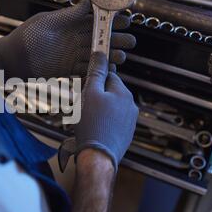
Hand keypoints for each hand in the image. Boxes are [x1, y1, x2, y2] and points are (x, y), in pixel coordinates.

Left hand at [0, 0, 135, 79]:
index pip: (95, 22)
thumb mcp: (49, 22)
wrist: (13, 59)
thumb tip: (89, 1)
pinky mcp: (67, 71)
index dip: (110, 22)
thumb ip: (70, 15)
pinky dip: (97, 71)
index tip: (125, 21)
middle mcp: (74, 41)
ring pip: (95, 56)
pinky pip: (85, 71)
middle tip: (129, 42)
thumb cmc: (28, 37)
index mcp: (70, 26)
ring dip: (109, 57)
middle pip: (98, 40)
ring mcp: (71, 56)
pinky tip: (108, 72)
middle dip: (115, 41)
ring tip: (121, 57)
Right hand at [74, 54, 137, 170]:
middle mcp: (130, 106)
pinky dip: (102, 123)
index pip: (109, 76)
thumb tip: (101, 53)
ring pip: (110, 108)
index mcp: (123, 93)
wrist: (98, 157)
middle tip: (81, 106)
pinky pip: (112, 123)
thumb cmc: (92, 126)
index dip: (94, 80)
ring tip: (84, 121)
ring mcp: (129, 122)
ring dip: (97, 110)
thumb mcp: (90, 93)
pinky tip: (92, 130)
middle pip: (109, 93)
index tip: (84, 86)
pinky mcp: (125, 135)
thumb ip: (96, 72)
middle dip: (95, 97)